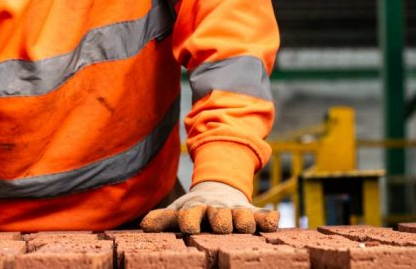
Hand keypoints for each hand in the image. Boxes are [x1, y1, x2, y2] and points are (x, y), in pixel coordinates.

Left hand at [139, 181, 278, 234]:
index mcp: (196, 210)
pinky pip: (265, 217)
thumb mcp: (178, 210)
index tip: (189, 226)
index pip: (193, 215)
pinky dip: (268, 219)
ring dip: (244, 222)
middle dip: (221, 221)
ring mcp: (238, 213)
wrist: (220, 190)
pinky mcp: (255, 214)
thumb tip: (144, 225)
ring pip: (244, 219)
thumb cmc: (194, 208)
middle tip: (222, 225)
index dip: (191, 220)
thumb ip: (163, 218)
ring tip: (244, 225)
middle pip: (222, 218)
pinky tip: (271, 222)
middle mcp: (218, 211)